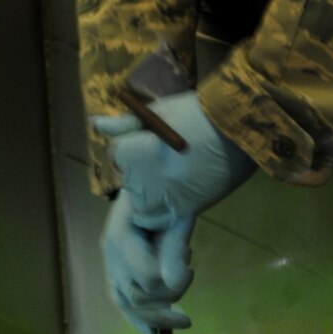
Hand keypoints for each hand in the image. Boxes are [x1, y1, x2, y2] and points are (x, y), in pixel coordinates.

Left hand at [93, 91, 254, 232]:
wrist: (237, 129)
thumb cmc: (196, 113)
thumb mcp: (157, 112)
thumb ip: (123, 124)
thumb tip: (95, 123)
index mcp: (127, 153)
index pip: (118, 157)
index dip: (137, 148)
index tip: (160, 141)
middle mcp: (138, 180)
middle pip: (131, 181)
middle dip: (145, 173)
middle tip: (174, 157)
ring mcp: (159, 200)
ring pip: (141, 205)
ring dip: (153, 194)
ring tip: (179, 174)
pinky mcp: (181, 211)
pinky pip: (158, 221)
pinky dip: (163, 212)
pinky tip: (179, 193)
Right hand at [100, 190, 193, 333]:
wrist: (160, 176)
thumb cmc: (171, 191)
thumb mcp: (177, 216)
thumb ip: (173, 249)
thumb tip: (174, 284)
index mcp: (121, 235)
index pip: (144, 277)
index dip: (171, 283)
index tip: (192, 271)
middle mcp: (110, 251)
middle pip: (135, 296)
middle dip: (165, 303)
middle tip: (190, 292)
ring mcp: (110, 261)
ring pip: (127, 303)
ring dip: (156, 314)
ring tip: (181, 314)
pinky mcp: (116, 269)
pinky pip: (121, 299)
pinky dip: (137, 318)